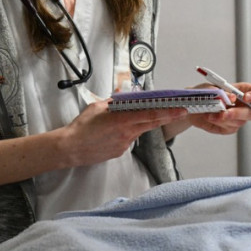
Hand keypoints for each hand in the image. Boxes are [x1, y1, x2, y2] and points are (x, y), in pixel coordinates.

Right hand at [61, 100, 187, 166]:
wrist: (70, 148)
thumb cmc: (81, 127)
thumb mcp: (97, 107)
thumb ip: (115, 102)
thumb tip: (126, 98)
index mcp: (122, 120)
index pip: (151, 115)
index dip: (168, 112)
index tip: (181, 109)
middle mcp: (126, 133)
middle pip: (152, 124)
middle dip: (168, 117)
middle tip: (180, 111)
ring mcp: (124, 145)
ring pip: (139, 131)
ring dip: (140, 124)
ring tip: (122, 121)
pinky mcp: (120, 152)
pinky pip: (129, 139)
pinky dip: (127, 133)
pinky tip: (113, 133)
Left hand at [189, 82, 250, 134]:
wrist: (193, 105)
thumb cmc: (205, 93)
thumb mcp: (210, 87)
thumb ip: (221, 91)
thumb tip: (231, 96)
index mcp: (245, 90)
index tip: (246, 97)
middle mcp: (245, 106)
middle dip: (239, 113)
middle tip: (225, 112)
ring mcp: (239, 118)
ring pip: (239, 122)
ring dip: (223, 118)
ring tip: (209, 113)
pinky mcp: (230, 128)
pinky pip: (228, 128)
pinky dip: (217, 122)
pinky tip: (209, 116)